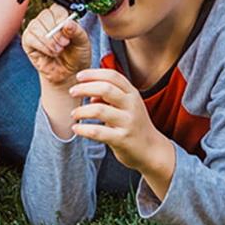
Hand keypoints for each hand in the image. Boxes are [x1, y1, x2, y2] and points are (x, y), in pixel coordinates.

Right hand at [21, 5, 90, 88]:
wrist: (69, 73)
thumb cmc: (76, 56)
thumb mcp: (83, 42)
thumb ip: (76, 31)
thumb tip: (67, 23)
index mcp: (60, 16)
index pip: (56, 9)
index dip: (61, 19)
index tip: (67, 31)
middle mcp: (46, 20)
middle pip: (45, 16)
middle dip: (56, 32)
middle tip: (64, 43)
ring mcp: (36, 30)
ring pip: (36, 27)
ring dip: (49, 41)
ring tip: (58, 50)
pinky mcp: (28, 41)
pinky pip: (30, 38)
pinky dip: (42, 46)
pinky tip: (50, 52)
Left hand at [68, 67, 175, 188]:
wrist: (151, 150)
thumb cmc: (134, 126)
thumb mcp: (126, 107)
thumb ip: (109, 98)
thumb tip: (90, 95)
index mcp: (132, 94)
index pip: (113, 76)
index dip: (94, 73)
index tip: (79, 76)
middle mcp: (132, 105)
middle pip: (105, 88)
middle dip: (85, 88)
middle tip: (72, 92)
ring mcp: (128, 122)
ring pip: (99, 110)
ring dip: (82, 111)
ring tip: (74, 114)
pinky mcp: (122, 139)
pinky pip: (97, 132)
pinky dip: (83, 129)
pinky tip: (76, 129)